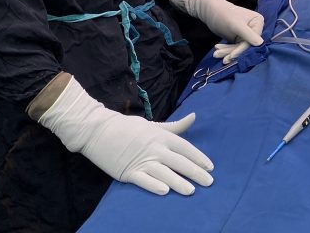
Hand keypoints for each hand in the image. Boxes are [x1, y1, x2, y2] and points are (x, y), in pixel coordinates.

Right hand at [38, 76, 213, 195]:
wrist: (99, 130)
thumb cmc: (128, 127)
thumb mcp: (154, 125)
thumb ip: (175, 126)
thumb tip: (194, 117)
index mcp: (161, 136)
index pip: (185, 148)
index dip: (199, 157)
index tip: (211, 167)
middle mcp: (154, 148)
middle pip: (178, 161)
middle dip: (195, 172)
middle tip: (209, 183)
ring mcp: (141, 160)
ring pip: (163, 172)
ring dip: (178, 182)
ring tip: (191, 191)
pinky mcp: (127, 172)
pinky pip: (143, 179)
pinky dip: (153, 185)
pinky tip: (164, 191)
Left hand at [171, 0, 264, 55]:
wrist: (211, 11)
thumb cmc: (223, 14)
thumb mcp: (236, 25)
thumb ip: (248, 34)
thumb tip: (261, 44)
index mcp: (258, 21)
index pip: (252, 40)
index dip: (242, 49)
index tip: (231, 56)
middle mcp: (255, 28)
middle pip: (246, 45)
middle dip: (232, 52)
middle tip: (220, 57)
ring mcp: (247, 34)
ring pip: (239, 48)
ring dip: (227, 52)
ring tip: (216, 54)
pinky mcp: (240, 38)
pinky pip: (235, 47)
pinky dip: (226, 50)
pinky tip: (217, 49)